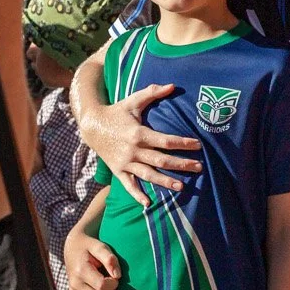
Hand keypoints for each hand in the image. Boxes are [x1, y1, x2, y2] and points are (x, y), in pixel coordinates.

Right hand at [65, 229, 120, 289]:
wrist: (72, 248)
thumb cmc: (89, 246)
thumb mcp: (100, 246)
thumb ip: (109, 259)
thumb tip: (118, 275)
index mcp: (81, 271)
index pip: (101, 286)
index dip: (113, 284)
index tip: (116, 276)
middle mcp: (74, 284)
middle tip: (113, 284)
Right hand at [89, 89, 201, 203]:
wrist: (91, 125)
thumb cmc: (116, 112)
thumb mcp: (133, 101)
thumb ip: (152, 92)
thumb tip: (173, 85)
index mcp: (138, 133)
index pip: (165, 140)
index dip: (182, 143)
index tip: (198, 145)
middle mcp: (133, 150)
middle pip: (161, 160)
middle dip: (181, 164)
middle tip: (199, 168)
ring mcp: (125, 162)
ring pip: (148, 175)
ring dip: (165, 181)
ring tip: (181, 187)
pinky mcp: (118, 170)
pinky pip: (128, 185)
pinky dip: (137, 194)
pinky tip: (148, 203)